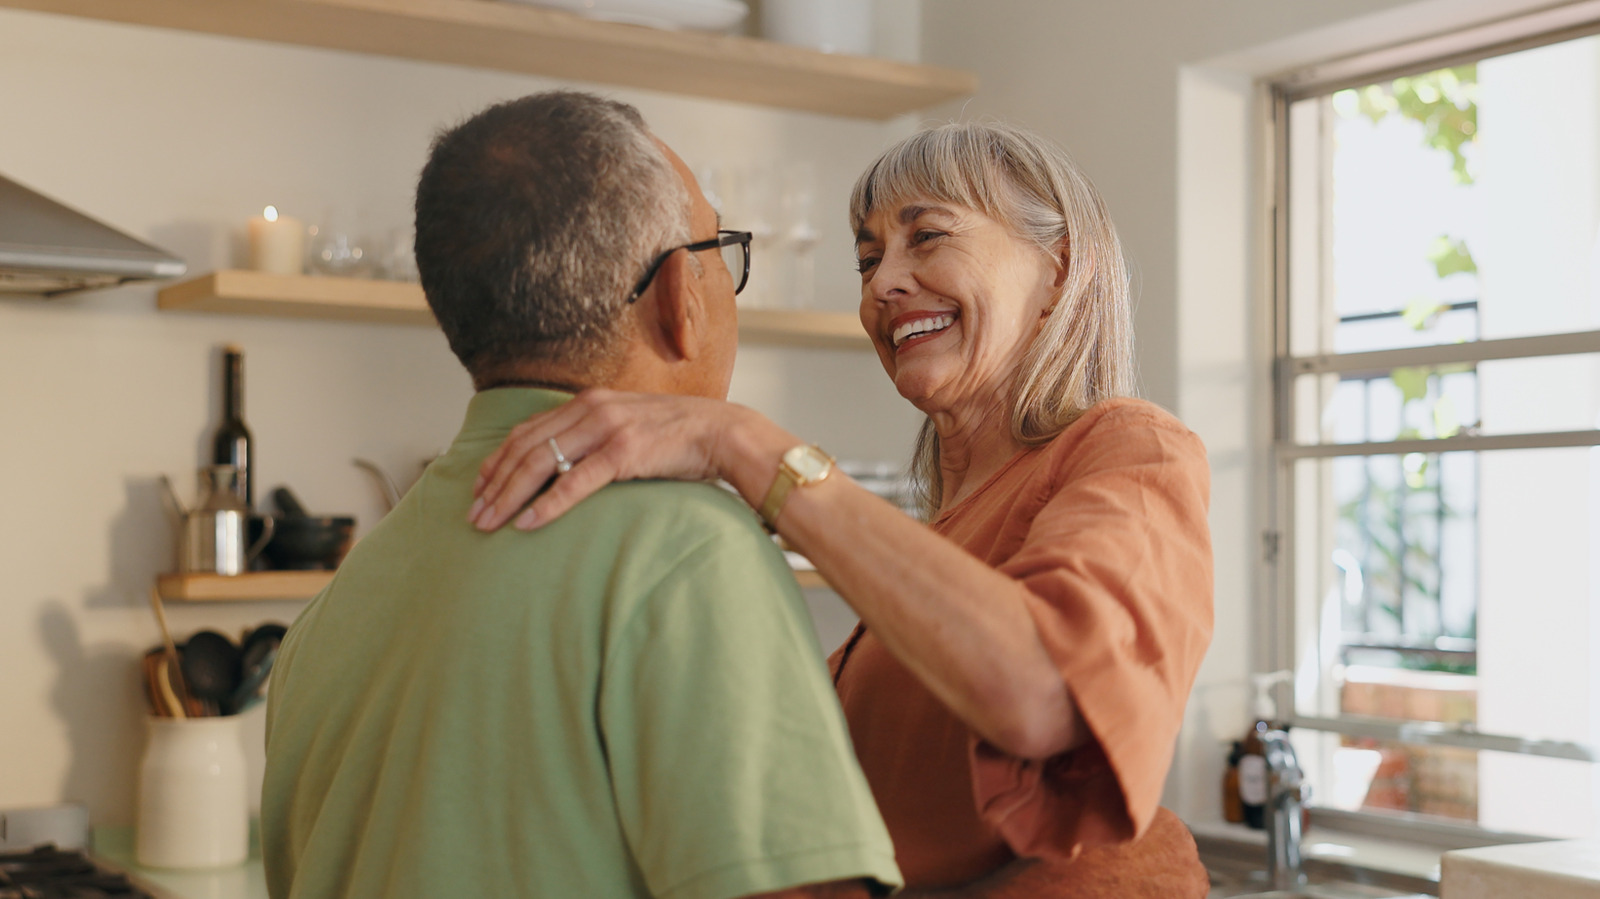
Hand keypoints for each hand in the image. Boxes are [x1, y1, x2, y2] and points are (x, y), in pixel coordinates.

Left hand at [469, 388, 736, 530]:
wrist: (722, 432)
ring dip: (510, 496)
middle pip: (525, 448)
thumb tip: (566, 464)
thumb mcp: (628, 425)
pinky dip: (547, 505)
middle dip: (494, 484)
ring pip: (541, 463)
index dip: (497, 462)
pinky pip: (575, 482)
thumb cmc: (677, 436)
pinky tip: (527, 523)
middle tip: (473, 515)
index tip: (478, 489)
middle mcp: (591, 409)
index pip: (527, 432)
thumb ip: (595, 436)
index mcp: (588, 402)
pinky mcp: (624, 451)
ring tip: (490, 523)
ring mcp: (606, 429)